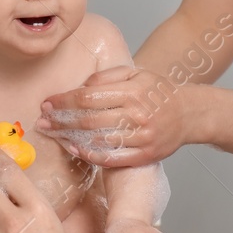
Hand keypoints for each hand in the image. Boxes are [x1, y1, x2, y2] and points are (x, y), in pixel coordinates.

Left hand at [37, 66, 192, 168]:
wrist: (190, 113)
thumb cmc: (158, 92)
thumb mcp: (136, 73)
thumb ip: (107, 77)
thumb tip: (79, 88)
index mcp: (133, 90)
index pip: (89, 97)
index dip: (64, 101)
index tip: (47, 103)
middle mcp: (138, 114)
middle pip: (89, 120)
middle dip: (61, 121)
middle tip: (42, 122)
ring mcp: (142, 137)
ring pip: (97, 140)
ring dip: (70, 139)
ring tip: (54, 135)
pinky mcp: (145, 155)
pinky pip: (112, 158)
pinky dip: (91, 155)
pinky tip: (76, 150)